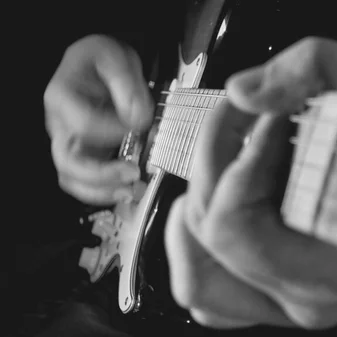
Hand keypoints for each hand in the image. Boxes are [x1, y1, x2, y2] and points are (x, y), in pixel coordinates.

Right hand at [44, 34, 152, 204]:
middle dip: (101, 174)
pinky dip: (104, 191)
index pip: (83, 124)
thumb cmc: (102, 60)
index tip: (139, 125)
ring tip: (130, 191)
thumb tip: (138, 117)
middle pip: (68, 161)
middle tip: (132, 173)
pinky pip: (85, 182)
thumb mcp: (115, 58)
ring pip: (72, 178)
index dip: (113, 130)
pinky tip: (126, 191)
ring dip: (101, 190)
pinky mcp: (85, 153)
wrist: (100, 64)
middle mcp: (60, 124)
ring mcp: (70, 142)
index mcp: (62, 96)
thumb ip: (127, 85)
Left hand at [164, 37, 336, 328]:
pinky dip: (201, 253)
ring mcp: (295, 302)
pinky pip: (214, 298)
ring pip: (199, 283)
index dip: (237, 156)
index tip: (264, 115)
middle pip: (211, 241)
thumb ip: (305, 71)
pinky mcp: (285, 297)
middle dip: (215, 166)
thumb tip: (246, 93)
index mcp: (333, 260)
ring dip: (196, 218)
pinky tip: (218, 210)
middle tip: (242, 123)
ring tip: (221, 170)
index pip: (235, 224)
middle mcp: (311, 295)